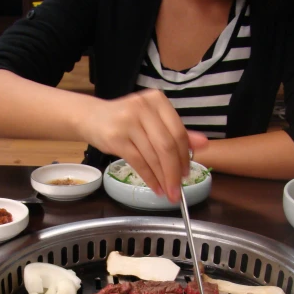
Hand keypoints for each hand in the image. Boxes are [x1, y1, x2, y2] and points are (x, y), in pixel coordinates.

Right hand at [79, 89, 208, 201]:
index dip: (185, 156)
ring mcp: (128, 122)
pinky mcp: (116, 138)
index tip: (187, 174)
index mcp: (157, 101)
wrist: (91, 117)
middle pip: (167, 145)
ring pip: (153, 156)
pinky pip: (138, 162)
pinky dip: (149, 178)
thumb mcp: (152, 121)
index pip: (178, 132)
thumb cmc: (124, 120)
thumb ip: (176, 132)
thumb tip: (203, 144)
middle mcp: (143, 108)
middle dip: (174, 171)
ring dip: (162, 178)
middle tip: (178, 190)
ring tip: (168, 192)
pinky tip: (155, 187)